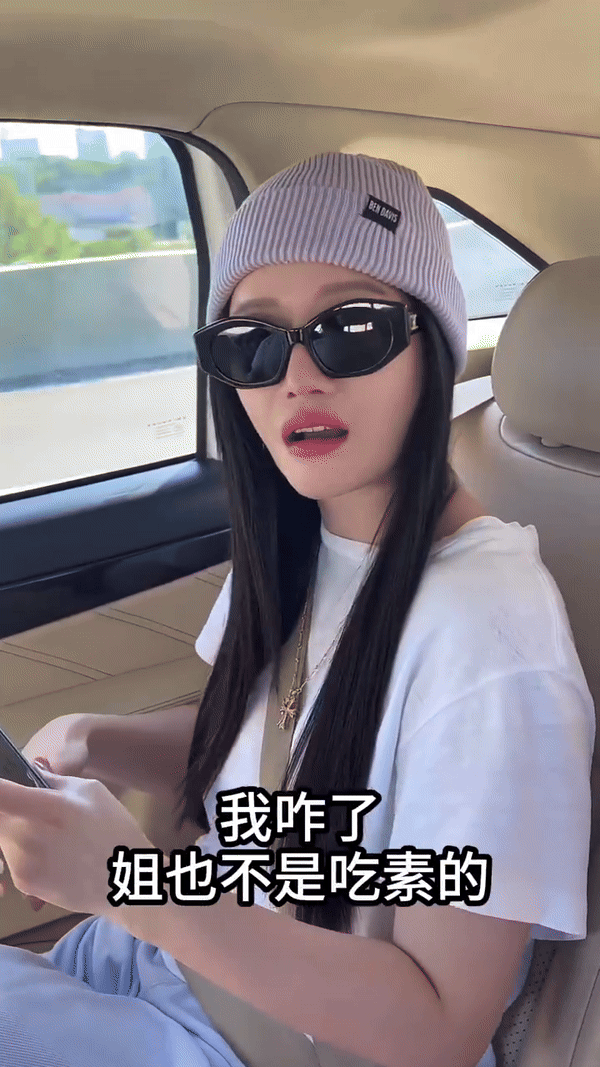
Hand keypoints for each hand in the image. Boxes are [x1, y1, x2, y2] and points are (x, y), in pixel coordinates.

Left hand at [0, 765, 152, 919]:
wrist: (126, 881)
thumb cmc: (114, 829)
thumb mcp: (92, 791)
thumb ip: (54, 779)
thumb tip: (31, 769)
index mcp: (47, 807)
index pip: (0, 793)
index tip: (5, 787)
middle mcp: (28, 835)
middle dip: (7, 807)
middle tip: (31, 807)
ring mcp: (22, 862)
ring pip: (1, 835)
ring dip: (13, 827)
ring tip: (46, 831)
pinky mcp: (22, 882)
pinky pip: (9, 856)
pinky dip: (20, 849)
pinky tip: (49, 851)